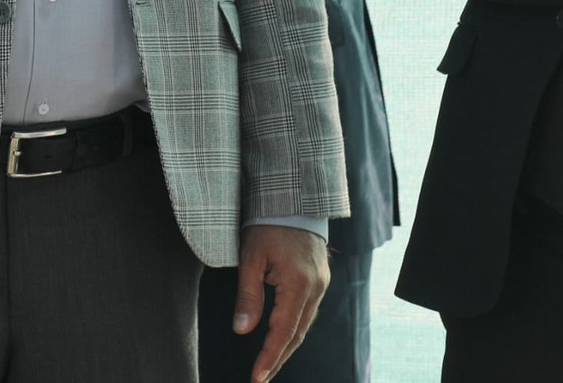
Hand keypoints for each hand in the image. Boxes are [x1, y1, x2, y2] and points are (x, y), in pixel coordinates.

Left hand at [234, 224, 330, 382]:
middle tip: (260, 379)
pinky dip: (294, 329)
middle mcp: (316, 288)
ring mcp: (321, 284)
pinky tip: (282, 338)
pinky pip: (307, 312)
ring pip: (304, 325)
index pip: (283, 332)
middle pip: (297, 334)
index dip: (270, 357)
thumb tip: (242, 330)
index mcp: (299, 284)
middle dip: (278, 359)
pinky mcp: (319, 279)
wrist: (294, 198)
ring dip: (286, 347)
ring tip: (268, 366)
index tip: (257, 378)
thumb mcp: (251, 257)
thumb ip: (248, 295)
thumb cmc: (268, 224)